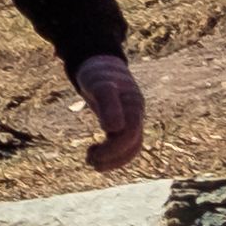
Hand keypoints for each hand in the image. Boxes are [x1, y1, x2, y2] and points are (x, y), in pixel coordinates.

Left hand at [74, 53, 148, 173]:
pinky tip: (94, 151)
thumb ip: (108, 104)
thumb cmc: (98, 73)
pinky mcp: (121, 122)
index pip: (130, 135)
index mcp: (133, 106)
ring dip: (113, 159)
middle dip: (113, 157)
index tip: (94, 154)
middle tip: (89, 161)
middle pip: (132, 145)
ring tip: (91, 161)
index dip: (115, 150)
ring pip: (130, 147)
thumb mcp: (100, 85)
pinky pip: (122, 143)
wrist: (98, 64)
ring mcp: (130, 119)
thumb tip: (113, 130)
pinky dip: (111, 152)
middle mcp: (135, 115)